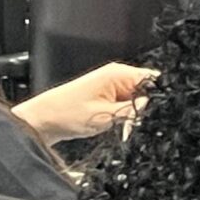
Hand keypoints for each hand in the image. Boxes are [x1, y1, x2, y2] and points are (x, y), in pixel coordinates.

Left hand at [13, 63, 154, 144]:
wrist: (40, 122)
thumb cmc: (64, 114)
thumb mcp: (105, 115)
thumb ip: (135, 110)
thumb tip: (156, 106)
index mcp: (117, 73)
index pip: (153, 79)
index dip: (159, 96)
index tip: (157, 112)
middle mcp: (116, 77)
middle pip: (148, 90)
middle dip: (147, 108)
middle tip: (136, 123)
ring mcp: (112, 87)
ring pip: (139, 100)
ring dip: (135, 115)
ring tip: (123, 126)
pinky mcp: (108, 98)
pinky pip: (128, 106)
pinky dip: (126, 117)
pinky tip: (118, 125)